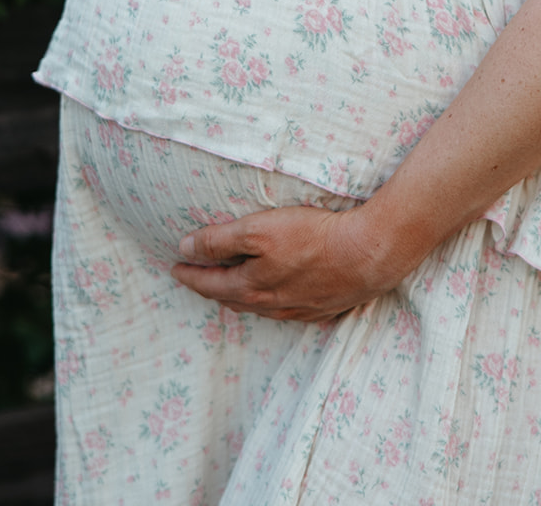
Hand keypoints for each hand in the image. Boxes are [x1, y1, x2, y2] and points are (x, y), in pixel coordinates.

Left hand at [170, 204, 401, 321]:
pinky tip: (276, 297)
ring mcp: (298, 309)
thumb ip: (220, 240)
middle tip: (196, 278)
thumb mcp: (259, 230)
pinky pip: (285, 310)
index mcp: (251, 288)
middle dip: (210, 288)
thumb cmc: (311, 237)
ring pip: (259, 307)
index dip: (189, 274)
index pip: (209, 283)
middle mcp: (271, 305)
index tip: (174, 266)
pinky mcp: (322, 307)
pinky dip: (270, 303)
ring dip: (239, 297)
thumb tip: (185, 248)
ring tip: (230, 288)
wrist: (366, 254)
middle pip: (232, 299)